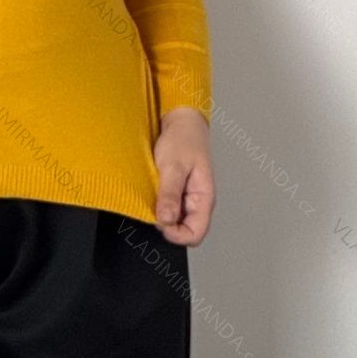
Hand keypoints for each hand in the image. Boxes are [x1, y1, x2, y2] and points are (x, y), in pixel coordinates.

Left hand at [152, 107, 214, 246]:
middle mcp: (198, 203)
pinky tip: (152, 193)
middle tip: (153, 206)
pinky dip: (158, 206)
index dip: (176, 235)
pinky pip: (168, 209)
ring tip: (153, 195)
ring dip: (161, 215)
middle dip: (167, 225)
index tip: (160, 222)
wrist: (181, 123)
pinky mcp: (177, 194)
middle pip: (184, 231)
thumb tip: (166, 220)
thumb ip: (170, 194)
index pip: (195, 234)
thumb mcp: (173, 166)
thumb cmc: (183, 140)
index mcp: (204, 198)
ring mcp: (187, 199)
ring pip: (175, 222)